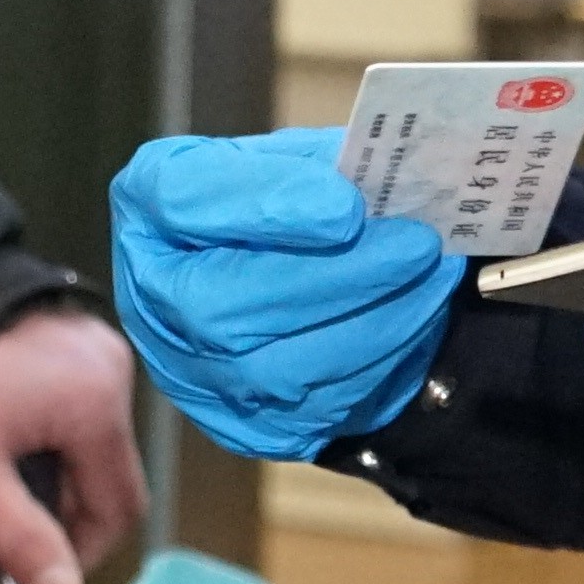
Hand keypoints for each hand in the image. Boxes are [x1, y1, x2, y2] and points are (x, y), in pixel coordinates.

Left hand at [0, 308, 145, 583]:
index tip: (40, 569)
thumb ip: (23, 540)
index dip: (85, 550)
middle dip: (63, 510)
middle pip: (107, 472)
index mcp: (97, 404)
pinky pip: (77, 405)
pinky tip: (6, 442)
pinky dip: (49, 437)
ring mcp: (91, 345)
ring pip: (91, 441)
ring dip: (54, 474)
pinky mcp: (69, 335)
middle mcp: (110, 367)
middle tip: (10, 527)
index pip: (120, 506)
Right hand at [111, 127, 458, 460]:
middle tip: (417, 245)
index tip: (347, 206)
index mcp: (150, 202)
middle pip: (221, 303)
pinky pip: (310, 408)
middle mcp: (151, 292)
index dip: (263, 206)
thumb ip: (322, 164)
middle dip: (332, 278)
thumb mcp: (294, 159)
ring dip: (370, 323)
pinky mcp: (240, 424)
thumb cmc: (287, 205)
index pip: (180, 198)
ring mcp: (189, 369)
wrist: (293, 285)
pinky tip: (418, 316)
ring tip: (433, 276)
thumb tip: (384, 182)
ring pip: (270, 368)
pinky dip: (377, 360)